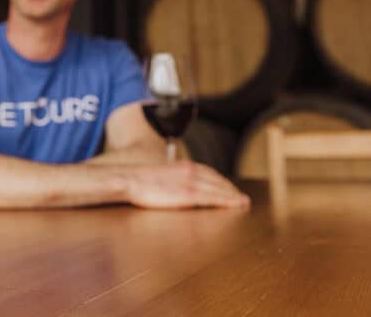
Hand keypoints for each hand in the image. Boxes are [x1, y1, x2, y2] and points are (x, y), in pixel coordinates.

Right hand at [127, 161, 249, 208]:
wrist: (128, 179)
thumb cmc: (138, 180)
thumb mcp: (159, 174)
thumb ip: (171, 178)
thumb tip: (173, 186)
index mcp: (183, 166)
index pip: (209, 172)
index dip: (221, 181)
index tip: (229, 187)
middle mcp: (190, 171)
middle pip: (217, 180)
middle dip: (231, 188)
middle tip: (242, 197)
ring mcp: (190, 182)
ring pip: (218, 189)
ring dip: (232, 195)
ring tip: (242, 202)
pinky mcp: (188, 194)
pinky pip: (213, 198)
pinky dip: (226, 201)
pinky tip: (235, 205)